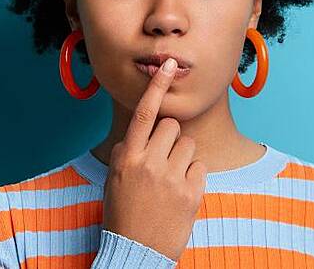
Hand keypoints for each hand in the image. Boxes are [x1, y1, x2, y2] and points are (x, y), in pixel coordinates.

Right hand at [99, 58, 206, 261]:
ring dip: (182, 157)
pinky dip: (192, 176)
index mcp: (127, 158)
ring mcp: (172, 179)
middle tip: (162, 160)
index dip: (157, 85)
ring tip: (169, 180)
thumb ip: (126, 152)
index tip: (168, 63)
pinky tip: (180, 192)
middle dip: (169, 138)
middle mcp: (150, 164)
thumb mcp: (114, 179)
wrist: (136, 253)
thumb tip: (141, 133)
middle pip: (171, 127)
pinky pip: (200, 167)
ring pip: (188, 145)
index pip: (144, 112)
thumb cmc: (123, 214)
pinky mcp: (191, 193)